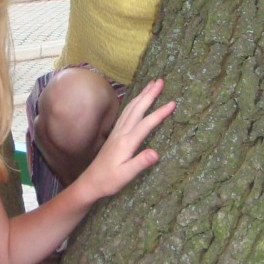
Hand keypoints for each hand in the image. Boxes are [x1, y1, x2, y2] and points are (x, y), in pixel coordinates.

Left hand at [74, 78, 175, 201]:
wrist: (90, 182)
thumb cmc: (109, 181)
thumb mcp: (126, 175)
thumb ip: (140, 163)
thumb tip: (156, 153)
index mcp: (126, 142)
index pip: (146, 124)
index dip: (160, 113)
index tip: (173, 102)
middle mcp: (121, 133)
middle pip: (137, 109)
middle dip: (149, 94)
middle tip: (161, 81)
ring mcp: (117, 132)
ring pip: (131, 108)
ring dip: (141, 95)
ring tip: (151, 84)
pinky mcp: (115, 134)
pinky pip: (126, 113)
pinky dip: (134, 102)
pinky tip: (137, 100)